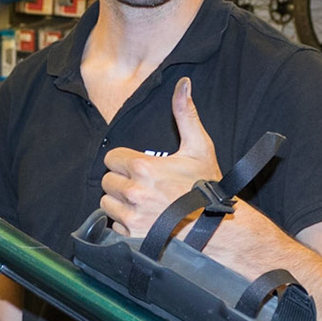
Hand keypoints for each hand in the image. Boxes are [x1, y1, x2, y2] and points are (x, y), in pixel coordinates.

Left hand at [100, 78, 221, 238]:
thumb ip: (185, 114)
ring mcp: (130, 216)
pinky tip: (144, 219)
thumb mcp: (199, 147)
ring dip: (120, 203)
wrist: (215, 228)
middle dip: (121, 182)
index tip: (138, 168)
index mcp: (142, 168)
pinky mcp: (130, 236)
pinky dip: (124, 223)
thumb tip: (183, 84)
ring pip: (107, 204)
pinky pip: (113, 225)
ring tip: (143, 202)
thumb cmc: (207, 188)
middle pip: (107, 181)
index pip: (111, 159)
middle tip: (142, 186)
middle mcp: (133, 192)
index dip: (124, 162)